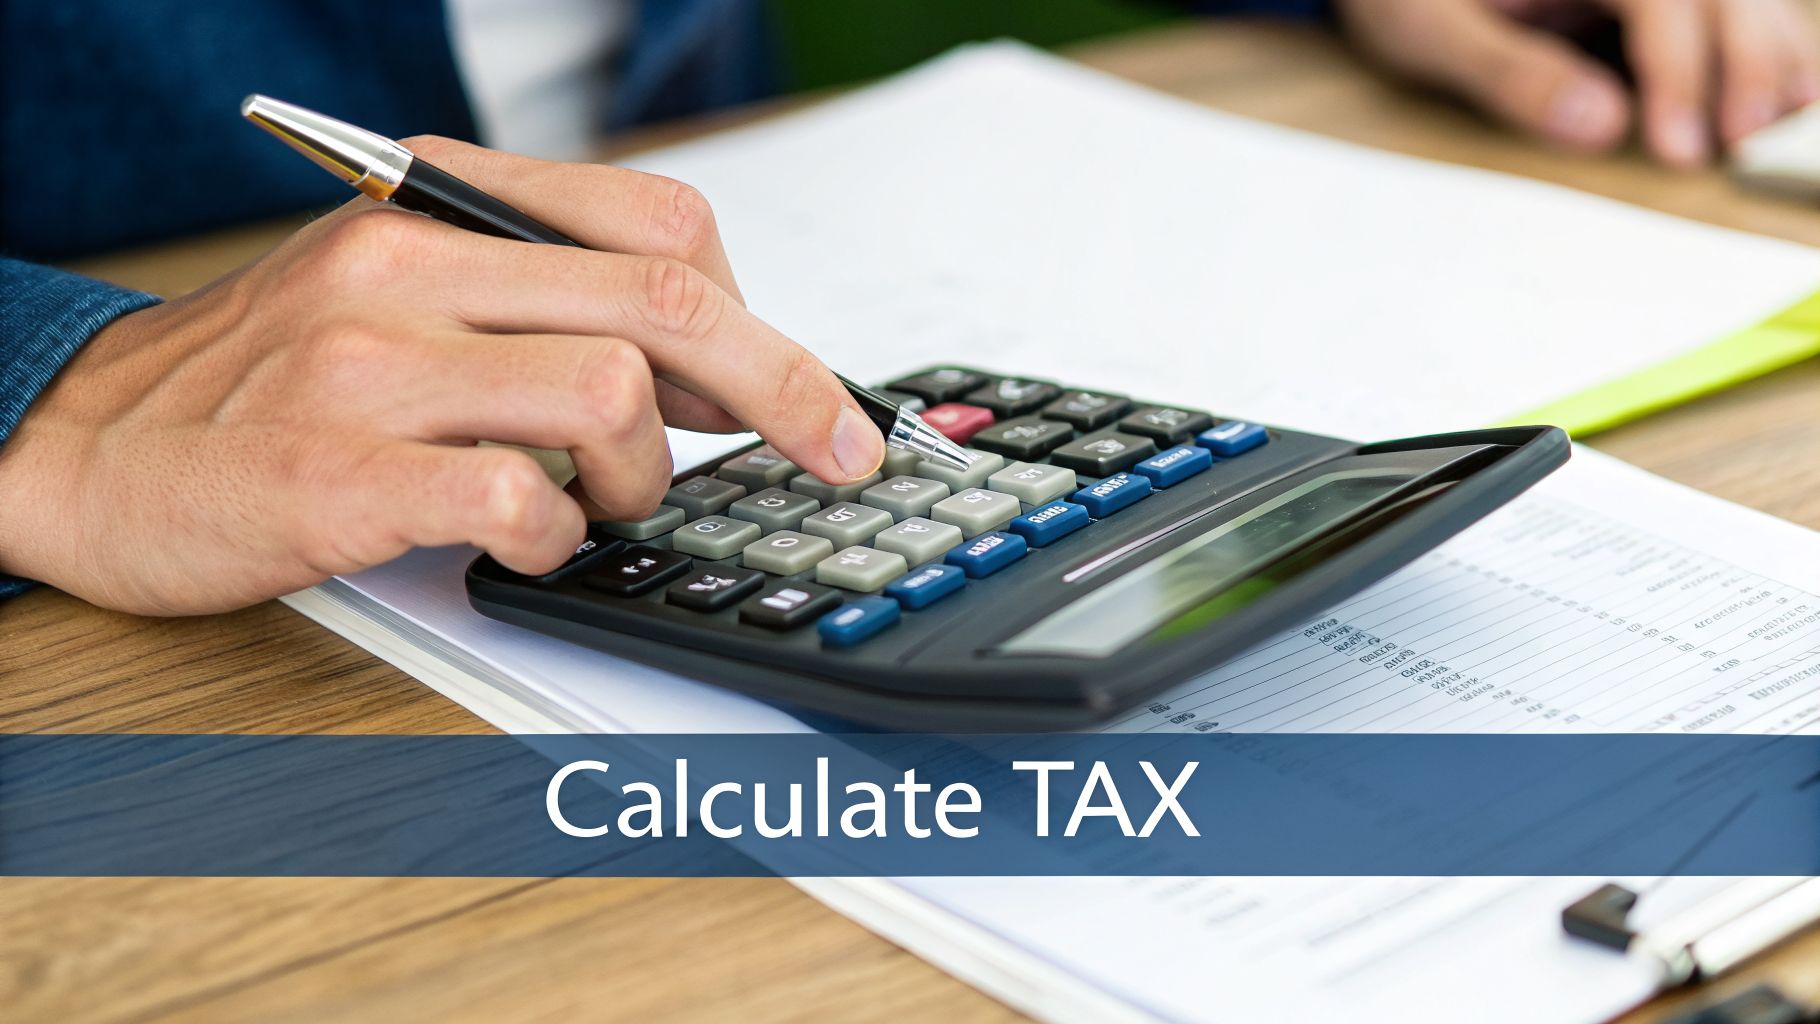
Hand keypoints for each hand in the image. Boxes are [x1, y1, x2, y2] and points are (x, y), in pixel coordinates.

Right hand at [0, 138, 884, 614]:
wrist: (89, 446)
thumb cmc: (272, 380)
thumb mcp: (408, 296)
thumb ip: (549, 308)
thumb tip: (713, 375)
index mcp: (442, 209)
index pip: (662, 227)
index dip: (761, 318)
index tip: (807, 391)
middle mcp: (410, 268)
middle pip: (667, 300)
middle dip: (786, 390)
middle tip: (836, 453)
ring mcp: (369, 367)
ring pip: (609, 393)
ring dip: (647, 476)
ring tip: (601, 507)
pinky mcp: (336, 474)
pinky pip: (514, 497)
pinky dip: (556, 536)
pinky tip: (529, 540)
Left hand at [1336, 0, 1819, 166]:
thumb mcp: (1435, 34)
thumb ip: (1511, 74)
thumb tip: (1599, 125)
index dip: (1680, 73)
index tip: (1682, 146)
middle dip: (1747, 65)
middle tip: (1745, 145)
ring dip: (1771, 54)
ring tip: (1789, 123)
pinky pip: (1725, 8)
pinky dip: (1759, 47)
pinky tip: (1789, 93)